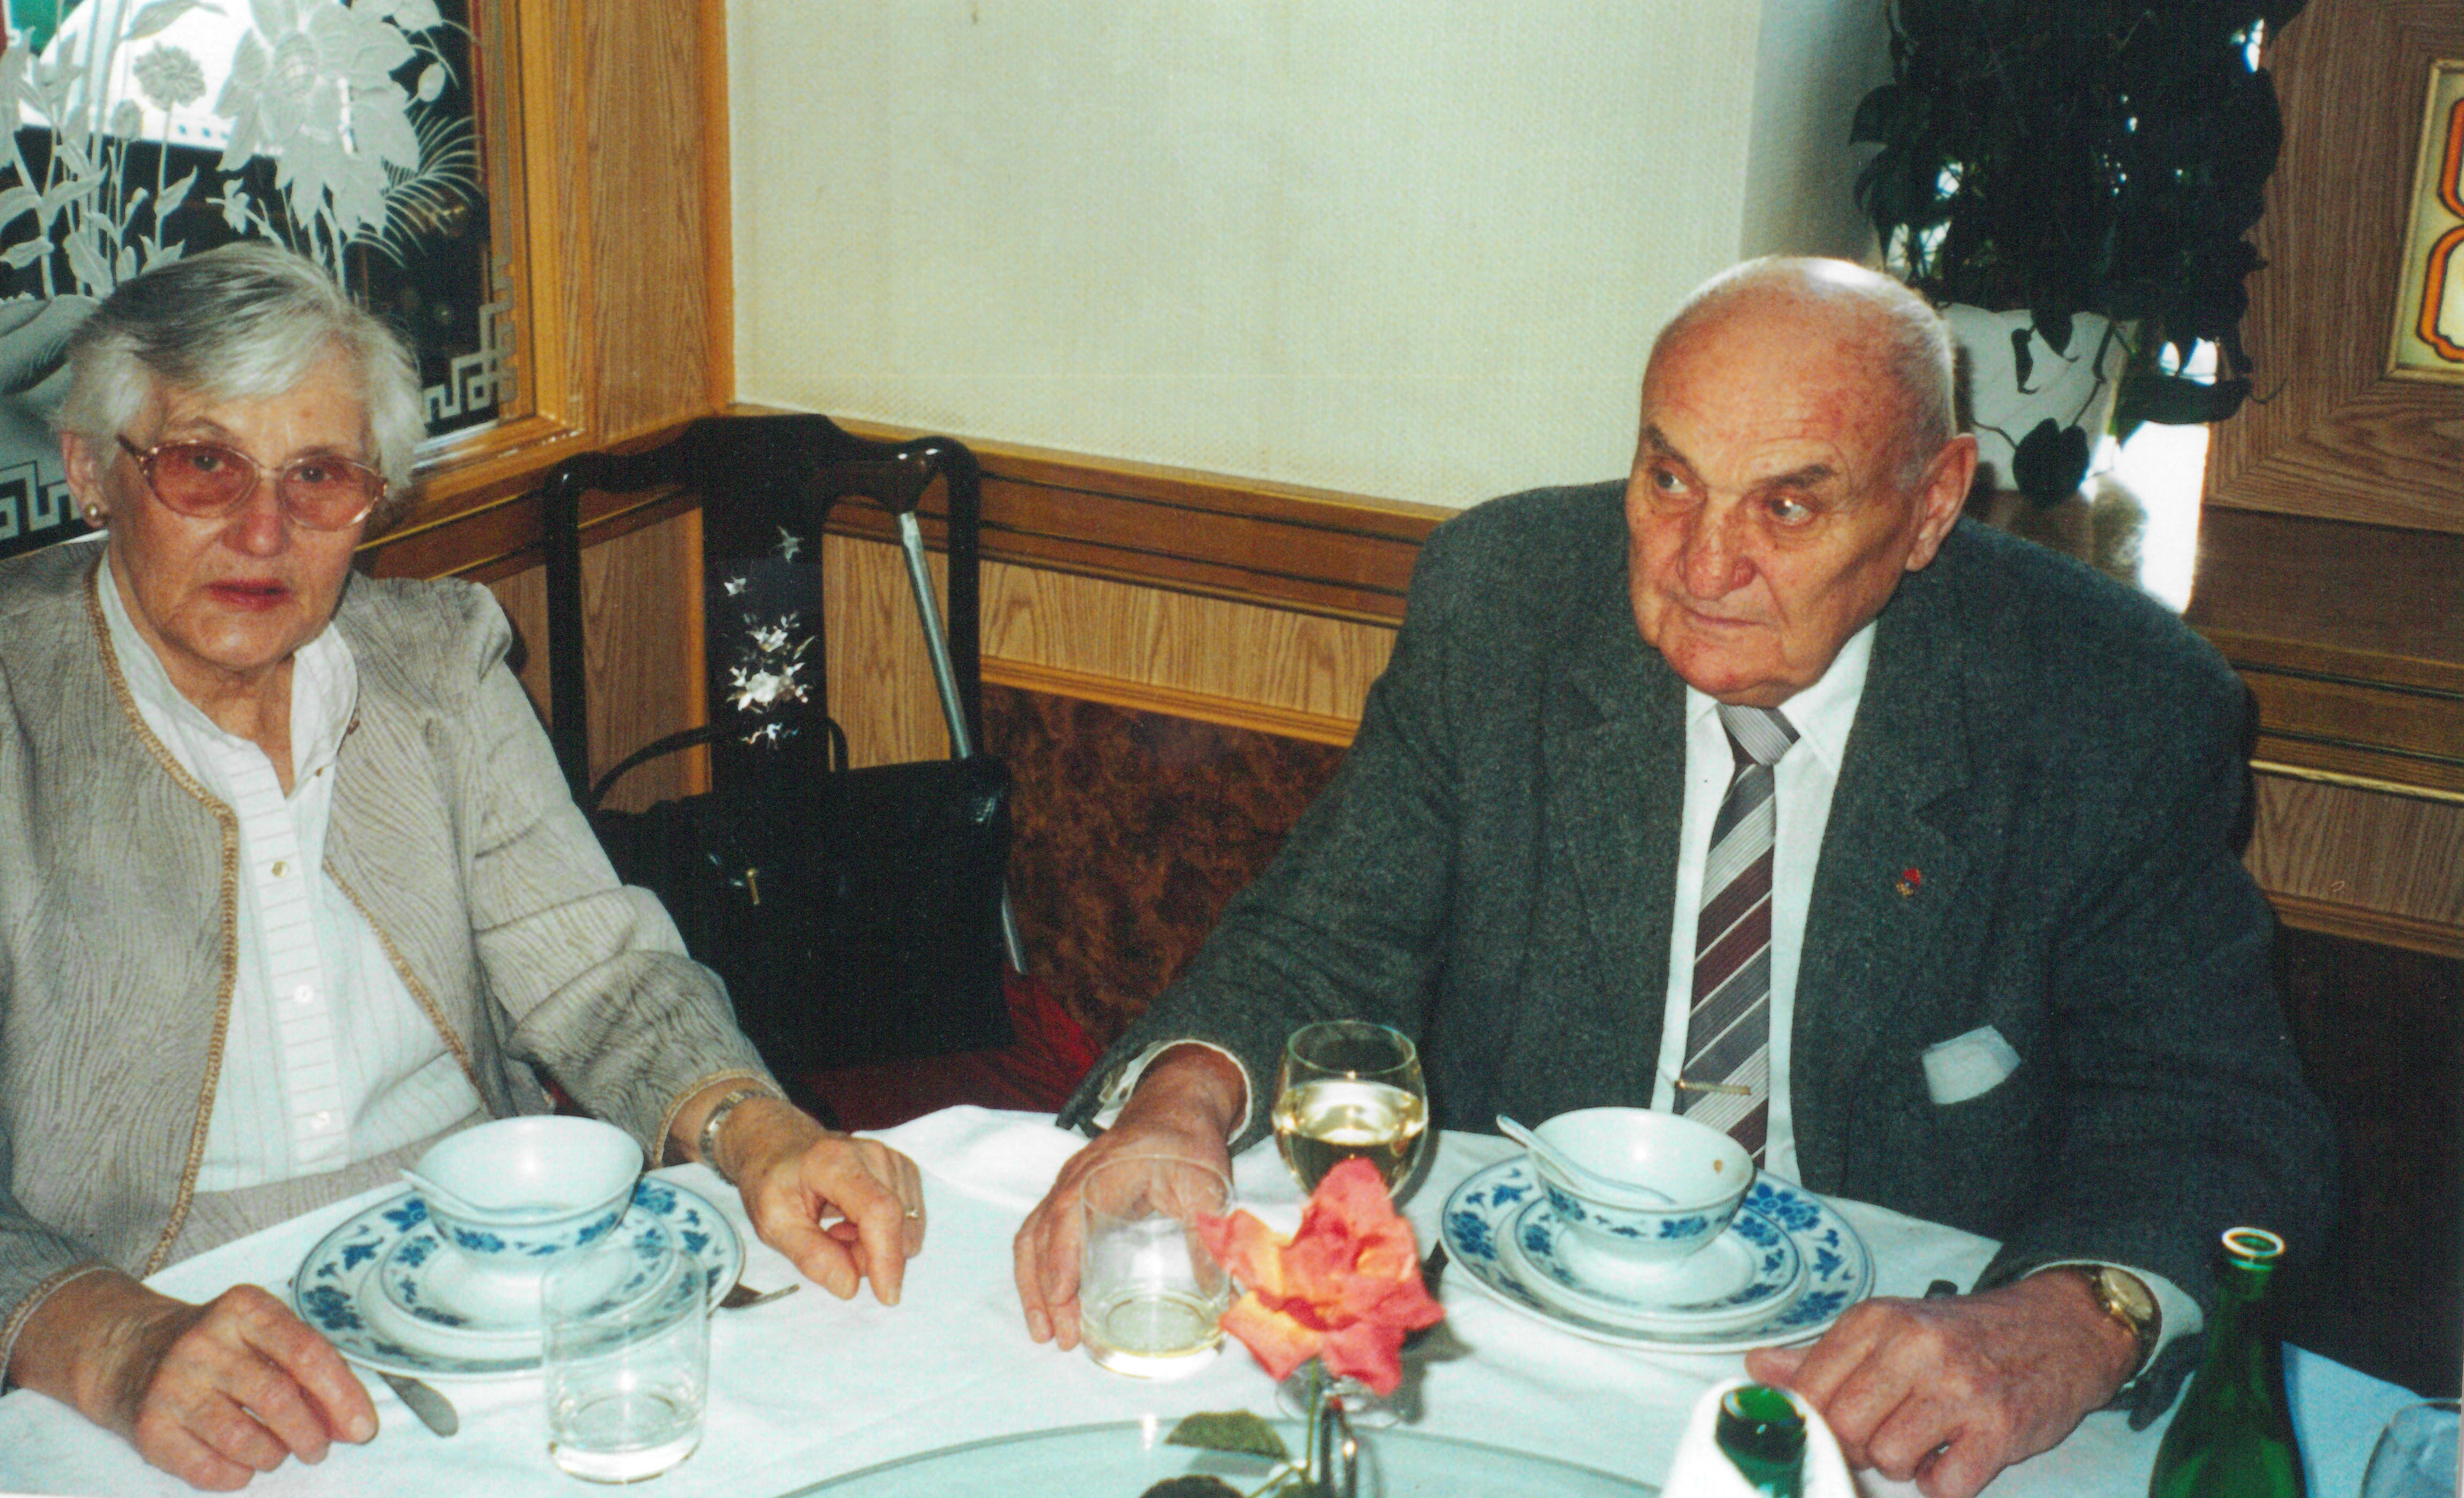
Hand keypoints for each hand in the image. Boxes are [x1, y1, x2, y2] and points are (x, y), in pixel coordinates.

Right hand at [8, 1269, 374, 1489]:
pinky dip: (238, 1475)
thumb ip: (313, 1371)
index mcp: (244, 1309)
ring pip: (245, 1440)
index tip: (363, 1428)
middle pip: (278, 1399)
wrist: (129, 1353)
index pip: (307, 1353)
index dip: (342, 1396)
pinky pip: (209, 1469)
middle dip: (311, 1434)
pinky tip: (243, 1465)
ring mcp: (172, 1386)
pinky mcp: (149, 1428)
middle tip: (317, 1447)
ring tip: (278, 1451)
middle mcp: (204, 1343)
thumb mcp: (265, 1336)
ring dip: (275, 1456)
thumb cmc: (218, 1347)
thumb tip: (354, 1425)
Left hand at [718, 1097, 925, 1302]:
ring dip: (874, 1246)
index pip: (878, 1211)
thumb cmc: (773, 1181)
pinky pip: (908, 1220)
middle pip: (895, 1225)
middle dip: (868, 1256)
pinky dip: (882, 1234)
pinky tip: (853, 1223)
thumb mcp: (774, 1223)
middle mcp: (873, 1155)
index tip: (886, 1295)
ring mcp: (893, 1160)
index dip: (886, 1257)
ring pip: (906, 1227)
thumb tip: (849, 1286)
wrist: (781, 1145)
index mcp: (835, 1163)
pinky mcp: (904, 1170)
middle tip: (829, 1245)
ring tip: (837, 1231)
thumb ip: (811, 1256)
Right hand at [1011, 1044, 1242, 1348]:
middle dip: (1042, 1291)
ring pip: (1031, 1236)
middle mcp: (1075, 1178)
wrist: (1175, 1107)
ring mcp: (1066, 1184)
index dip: (1061, 1264)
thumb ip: (1209, 1239)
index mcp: (1105, 1173)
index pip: (1069, 1220)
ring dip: (1031, 1285)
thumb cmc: (1188, 1144)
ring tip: (1043, 1330)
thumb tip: (1221, 1299)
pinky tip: (1049, 1299)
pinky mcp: (1067, 1193)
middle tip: (1056, 1338)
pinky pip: (1037, 1232)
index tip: (1063, 1305)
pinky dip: (1036, 1269)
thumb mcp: (1206, 1187)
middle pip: (1040, 1236)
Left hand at [1743, 1271, 2136, 1497]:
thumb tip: (1756, 1369)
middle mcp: (1915, 1348)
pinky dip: (1943, 1482)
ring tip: (1925, 1438)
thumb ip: (1822, 1355)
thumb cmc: (1964, 1336)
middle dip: (1859, 1446)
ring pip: (1888, 1459)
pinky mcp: (1999, 1429)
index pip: (1811, 1390)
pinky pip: (1943, 1486)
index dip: (1820, 1420)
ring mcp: (1959, 1389)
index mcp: (1877, 1320)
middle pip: (1845, 1429)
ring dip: (1902, 1464)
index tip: (1840, 1422)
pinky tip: (1955, 1454)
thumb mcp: (1889, 1328)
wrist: (2059, 1329)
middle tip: (1887, 1431)